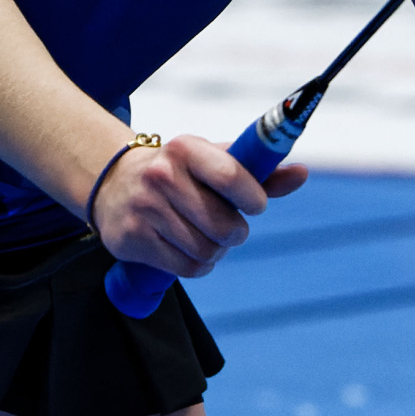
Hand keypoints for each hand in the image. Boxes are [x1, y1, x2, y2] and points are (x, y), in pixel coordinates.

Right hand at [91, 133, 307, 277]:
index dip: (254, 199)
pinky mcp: (132, 239)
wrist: (113, 182)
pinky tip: (189, 249)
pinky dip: (200, 265)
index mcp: (185, 148)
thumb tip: (302, 173)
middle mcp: (161, 175)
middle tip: (227, 225)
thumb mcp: (212, 161)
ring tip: (206, 236)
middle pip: (224, 226)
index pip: (232, 177)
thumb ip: (259, 171)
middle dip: (235, 232)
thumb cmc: (178, 171)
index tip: (254, 204)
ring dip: (217, 251)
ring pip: (207, 250)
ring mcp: (144, 208)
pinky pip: (187, 268)